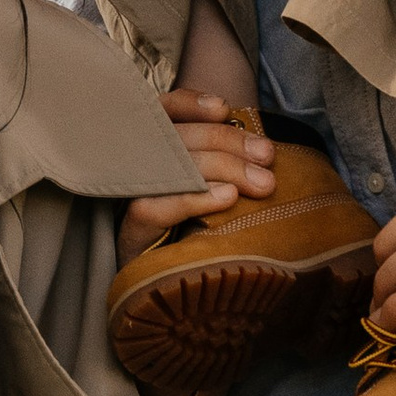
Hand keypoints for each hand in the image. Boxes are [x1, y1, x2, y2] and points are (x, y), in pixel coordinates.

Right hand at [114, 91, 271, 270]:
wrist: (167, 290)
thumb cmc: (194, 231)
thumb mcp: (209, 189)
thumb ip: (222, 163)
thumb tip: (261, 149)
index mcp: (150, 149)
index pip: (162, 112)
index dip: (190, 104)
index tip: (224, 110)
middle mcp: (134, 167)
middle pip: (177, 138)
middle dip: (228, 143)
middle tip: (267, 157)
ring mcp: (128, 199)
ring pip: (172, 167)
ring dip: (223, 169)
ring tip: (260, 183)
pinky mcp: (129, 232)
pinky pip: (156, 208)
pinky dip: (195, 198)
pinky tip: (227, 198)